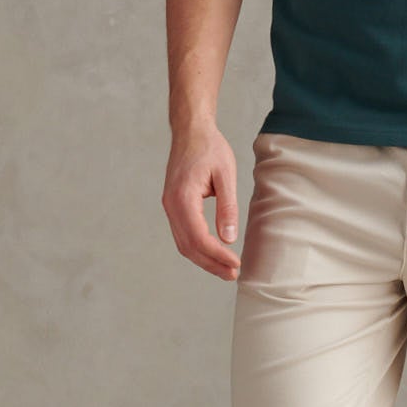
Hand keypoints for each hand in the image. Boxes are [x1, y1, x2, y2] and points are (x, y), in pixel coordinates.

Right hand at [162, 124, 241, 279]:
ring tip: (226, 270)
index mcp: (182, 198)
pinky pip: (183, 234)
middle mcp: (171, 206)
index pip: (199, 237)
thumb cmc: (210, 148)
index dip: (217, 255)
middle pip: (189, 246)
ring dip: (204, 259)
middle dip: (211, 264)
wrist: (190, 131)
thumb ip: (227, 207)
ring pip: (184, 244)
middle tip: (233, 275)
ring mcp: (170, 207)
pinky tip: (214, 254)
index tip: (236, 265)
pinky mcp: (174, 206)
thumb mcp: (226, 175)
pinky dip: (198, 248)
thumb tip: (229, 238)